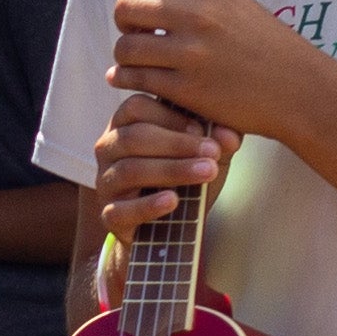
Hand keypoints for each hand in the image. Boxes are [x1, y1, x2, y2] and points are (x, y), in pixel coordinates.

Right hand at [88, 91, 234, 235]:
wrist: (170, 228)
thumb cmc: (184, 179)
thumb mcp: (203, 155)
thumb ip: (217, 141)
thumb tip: (231, 136)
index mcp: (126, 125)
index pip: (136, 107)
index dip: (169, 115)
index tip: (202, 129)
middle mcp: (109, 150)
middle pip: (133, 137)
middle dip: (176, 143)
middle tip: (213, 151)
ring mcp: (105, 183)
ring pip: (129, 170)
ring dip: (171, 170)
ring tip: (206, 172)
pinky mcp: (109, 216)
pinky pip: (121, 210)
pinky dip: (148, 205)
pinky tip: (173, 201)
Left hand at [106, 0, 319, 151]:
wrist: (299, 89)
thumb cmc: (269, 48)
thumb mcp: (237, 6)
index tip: (145, 14)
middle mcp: (196, 16)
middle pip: (127, 8)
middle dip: (124, 23)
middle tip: (135, 37)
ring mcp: (190, 54)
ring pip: (126, 47)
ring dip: (124, 56)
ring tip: (136, 63)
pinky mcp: (187, 89)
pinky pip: (136, 79)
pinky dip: (126, 80)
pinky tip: (133, 81)